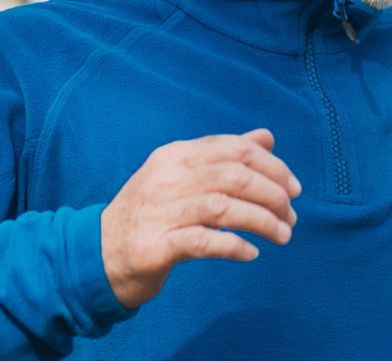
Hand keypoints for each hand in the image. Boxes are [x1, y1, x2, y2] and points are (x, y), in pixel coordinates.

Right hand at [100, 129, 301, 308]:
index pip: (235, 149)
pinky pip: (205, 242)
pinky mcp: (155, 247)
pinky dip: (235, 246)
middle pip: (236, 177)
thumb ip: (223, 157)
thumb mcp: (181, 177)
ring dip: (263, 222)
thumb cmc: (149, 215)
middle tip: (292, 217)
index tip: (294, 188)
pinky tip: (251, 253)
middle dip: (274, 195)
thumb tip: (266, 138)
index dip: (273, 166)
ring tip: (283, 235)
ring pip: (225, 208)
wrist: (96, 254)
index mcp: (174, 156)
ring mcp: (158, 212)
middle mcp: (166, 179)